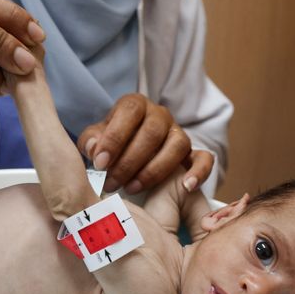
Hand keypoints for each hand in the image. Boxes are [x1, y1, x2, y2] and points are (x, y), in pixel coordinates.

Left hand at [77, 94, 213, 193]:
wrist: (130, 151)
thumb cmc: (111, 144)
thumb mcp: (95, 139)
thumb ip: (90, 141)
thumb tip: (93, 148)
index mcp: (134, 105)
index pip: (129, 111)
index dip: (115, 137)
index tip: (100, 162)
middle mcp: (159, 115)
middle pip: (152, 132)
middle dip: (130, 161)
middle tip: (112, 182)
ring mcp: (178, 133)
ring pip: (177, 145)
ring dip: (154, 170)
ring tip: (132, 188)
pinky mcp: (192, 152)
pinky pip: (204, 158)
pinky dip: (198, 172)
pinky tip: (186, 186)